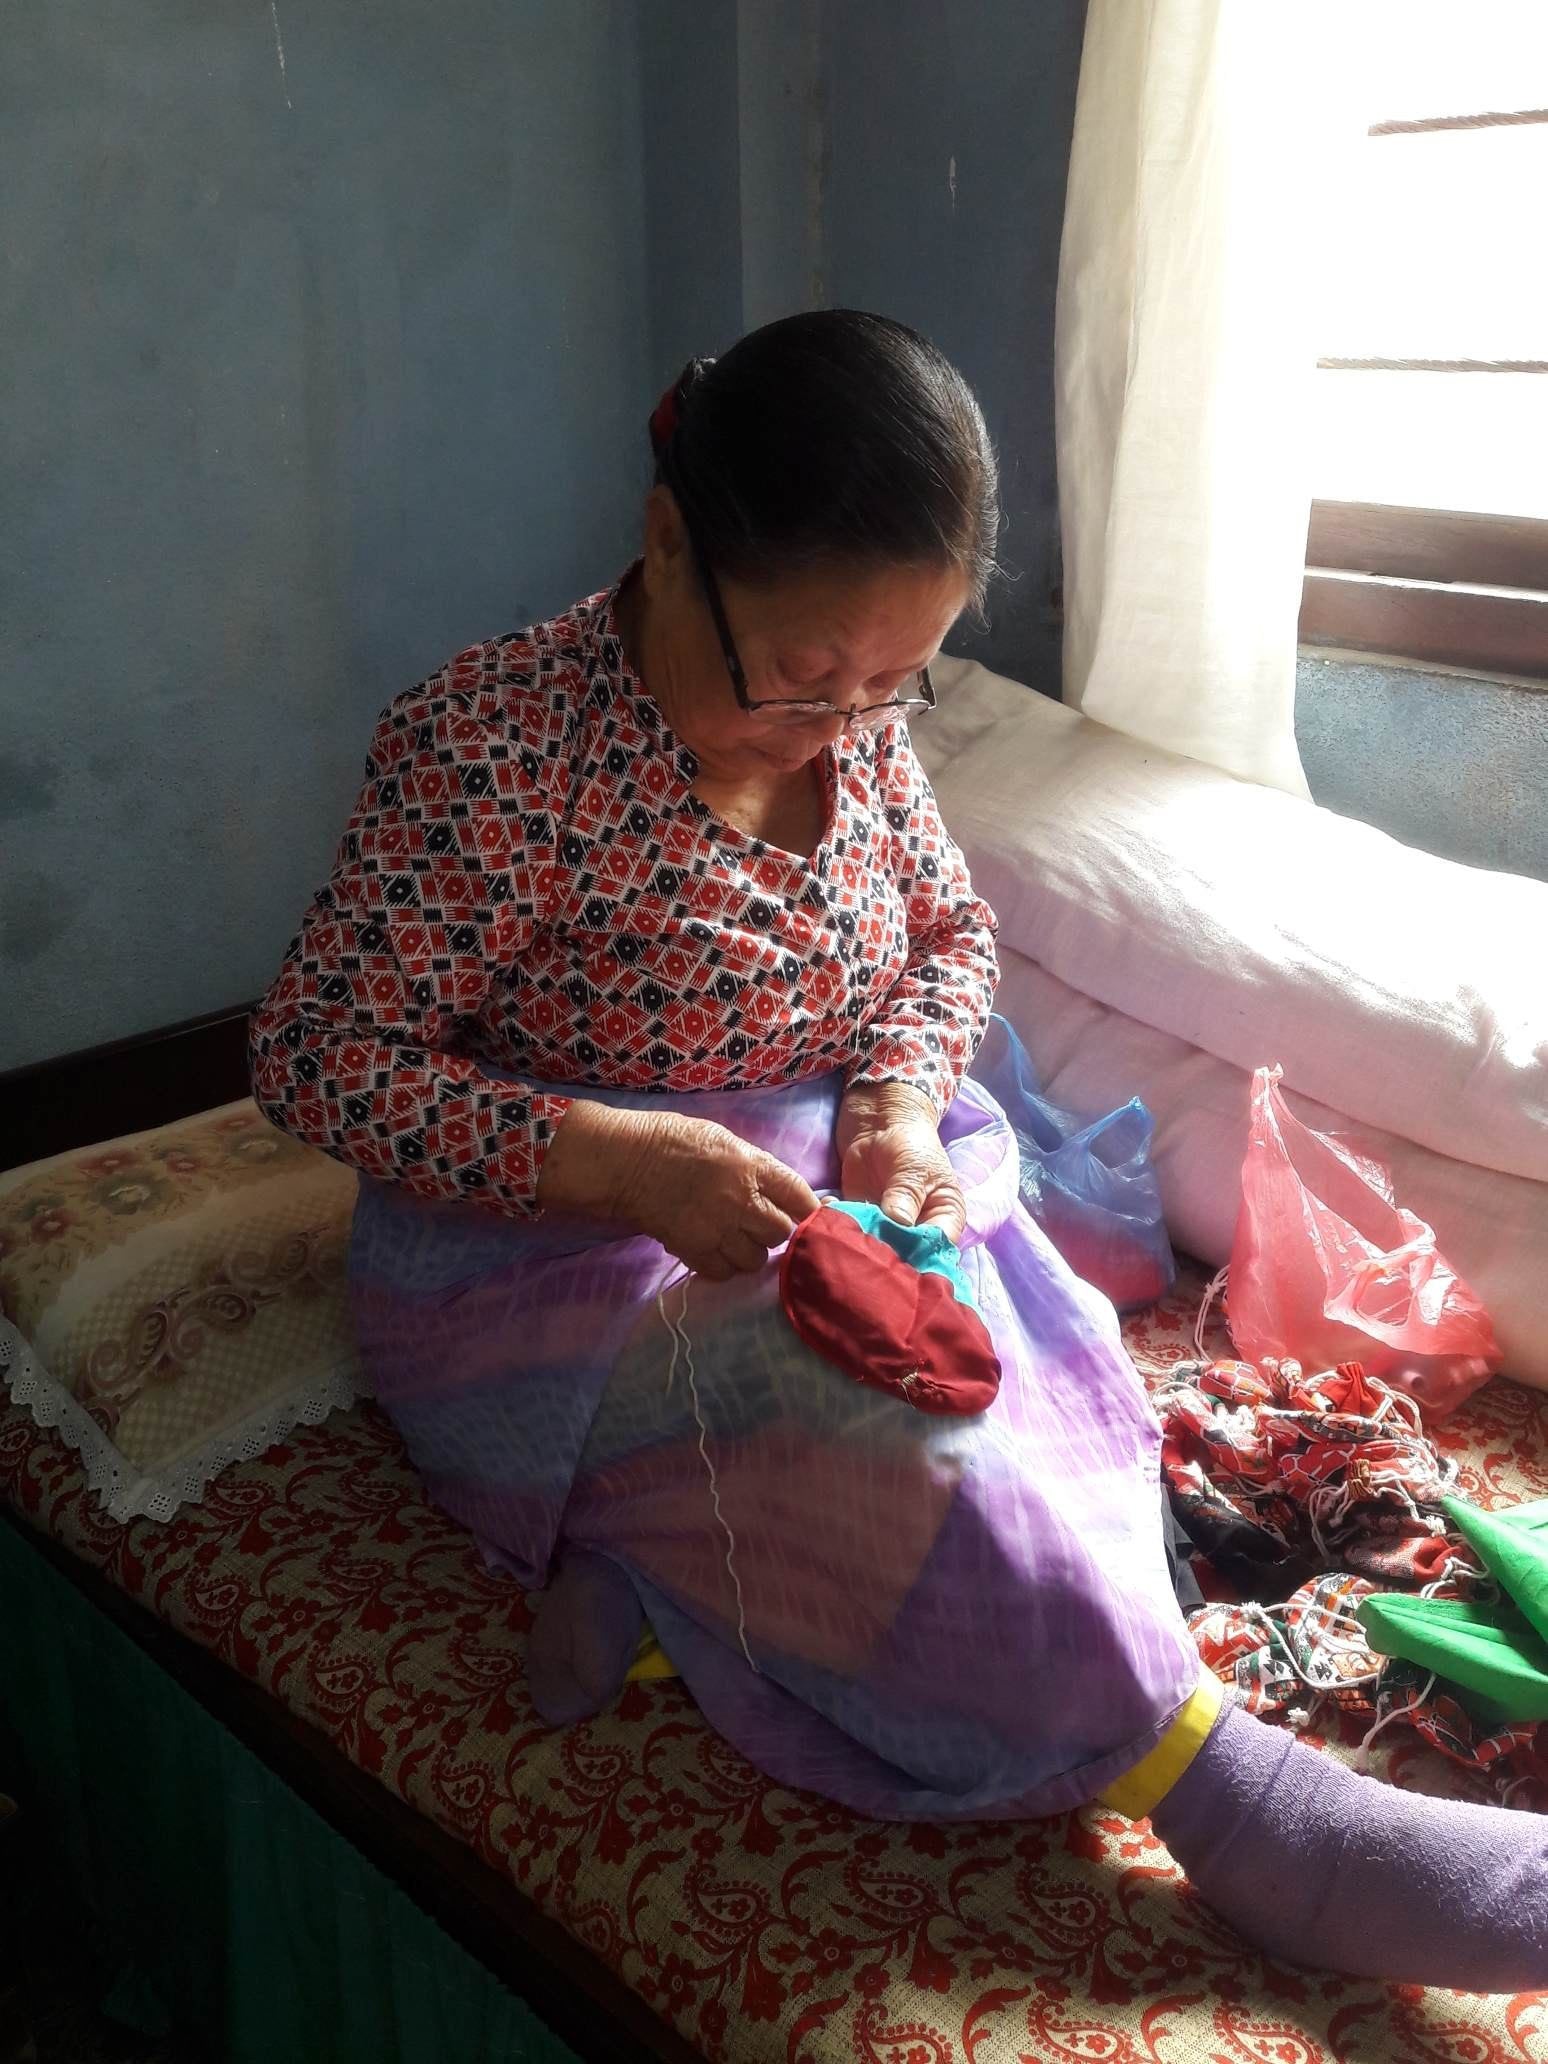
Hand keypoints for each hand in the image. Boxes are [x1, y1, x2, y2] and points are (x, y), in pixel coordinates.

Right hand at [538, 1102, 819, 1280]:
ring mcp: (718, 1229)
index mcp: (752, 1167)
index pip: (801, 1197)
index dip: (807, 1209)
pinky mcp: (694, 1250)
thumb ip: (754, 1166)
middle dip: (774, 1230)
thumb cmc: (673, 1140)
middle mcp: (742, 1201)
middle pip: (782, 1233)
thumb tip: (777, 1189)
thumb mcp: (725, 1140)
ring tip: (735, 1239)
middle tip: (758, 1224)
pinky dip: (724, 1266)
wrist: (625, 1161)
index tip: (802, 1213)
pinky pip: (725, 1272)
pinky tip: (715, 1251)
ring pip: (756, 1259)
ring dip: (750, 1252)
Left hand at [837, 1085, 965, 1243]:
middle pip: (906, 1255)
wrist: (880, 1122)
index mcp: (944, 1219)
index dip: (920, 1258)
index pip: (937, 1248)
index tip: (898, 1258)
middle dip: (885, 1255)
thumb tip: (898, 1224)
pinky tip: (828, 1214)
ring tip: (843, 1231)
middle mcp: (917, 1230)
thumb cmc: (911, 1143)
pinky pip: (850, 1231)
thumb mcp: (914, 1168)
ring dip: (858, 1243)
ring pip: (876, 1247)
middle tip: (865, 1249)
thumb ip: (906, 1197)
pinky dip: (837, 1226)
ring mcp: (887, 1227)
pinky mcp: (860, 1219)